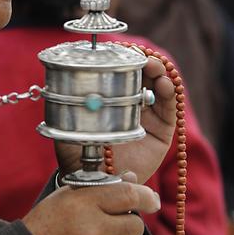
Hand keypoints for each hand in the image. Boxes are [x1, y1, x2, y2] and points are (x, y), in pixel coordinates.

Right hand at [22, 173, 160, 234]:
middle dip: (124, 226)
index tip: (151, 200)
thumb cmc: (46, 227)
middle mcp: (94, 233)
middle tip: (104, 228)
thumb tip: (132, 178)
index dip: (145, 196)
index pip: (128, 194)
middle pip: (135, 226)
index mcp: (83, 205)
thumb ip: (100, 187)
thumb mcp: (66, 198)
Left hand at [54, 56, 176, 183]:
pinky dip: (170, 93)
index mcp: (112, 99)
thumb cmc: (79, 154)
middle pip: (145, 75)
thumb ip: (67, 106)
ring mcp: (148, 116)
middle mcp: (132, 104)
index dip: (127, 59)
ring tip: (155, 67)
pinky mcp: (162, 131)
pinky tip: (165, 84)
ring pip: (159, 87)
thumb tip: (63, 78)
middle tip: (142, 57)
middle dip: (146, 62)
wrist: (97, 183)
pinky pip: (170, 108)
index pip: (123, 72)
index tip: (125, 51)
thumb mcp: (68, 125)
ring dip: (160, 72)